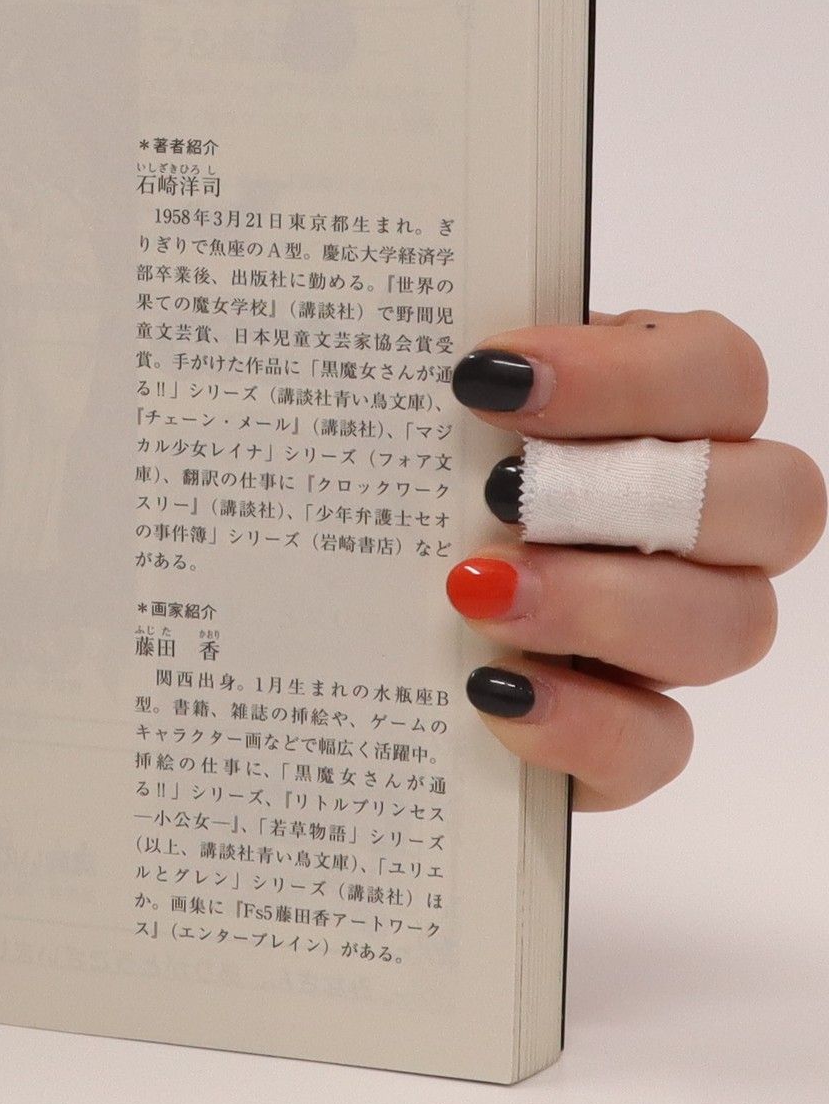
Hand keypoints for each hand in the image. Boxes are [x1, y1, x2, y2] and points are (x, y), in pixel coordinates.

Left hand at [445, 310, 823, 809]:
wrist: (331, 635)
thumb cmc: (397, 488)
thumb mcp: (409, 420)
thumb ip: (443, 386)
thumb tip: (438, 359)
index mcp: (658, 414)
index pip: (718, 372)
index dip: (626, 374)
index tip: (487, 379)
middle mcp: (697, 525)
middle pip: (772, 500)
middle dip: (635, 493)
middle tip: (497, 495)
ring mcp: (677, 634)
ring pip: (735, 624)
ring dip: (605, 606)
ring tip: (474, 592)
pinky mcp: (631, 734)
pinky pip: (660, 743)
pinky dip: (582, 723)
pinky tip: (489, 690)